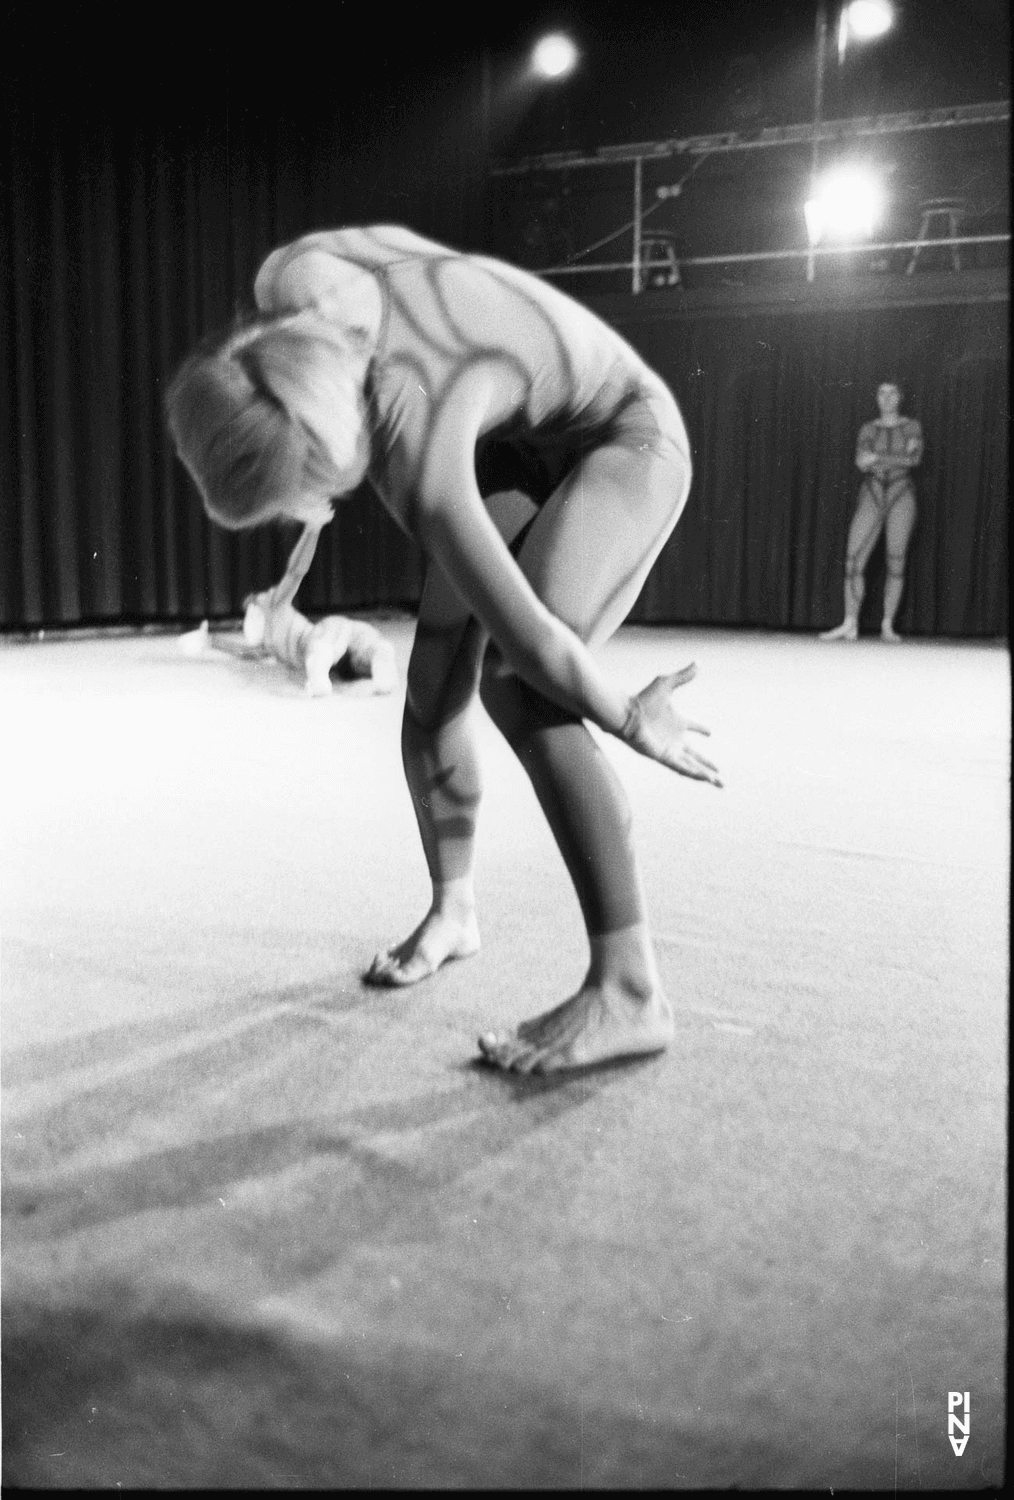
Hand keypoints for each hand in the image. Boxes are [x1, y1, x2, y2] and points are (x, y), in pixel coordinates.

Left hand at [622, 663, 721, 785]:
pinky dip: (695, 774)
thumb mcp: (667, 684)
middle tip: (720, 774)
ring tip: (720, 783)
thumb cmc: (643, 699)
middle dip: (708, 765)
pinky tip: (707, 779)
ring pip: (691, 766)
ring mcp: (669, 749)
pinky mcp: (664, 757)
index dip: (701, 729)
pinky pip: (683, 768)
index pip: (692, 727)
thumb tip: (698, 663)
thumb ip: (683, 676)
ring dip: (706, 775)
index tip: (710, 732)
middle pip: (695, 756)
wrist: (626, 713)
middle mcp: (674, 738)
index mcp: (676, 722)